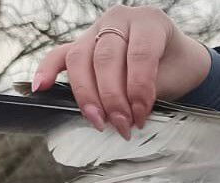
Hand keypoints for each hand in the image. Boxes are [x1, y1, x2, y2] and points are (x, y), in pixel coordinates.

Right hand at [31, 5, 212, 138]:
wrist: (177, 59)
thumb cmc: (176, 68)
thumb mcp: (172, 78)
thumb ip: (148, 92)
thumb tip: (126, 118)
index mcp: (150, 21)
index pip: (139, 55)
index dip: (138, 89)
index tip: (141, 117)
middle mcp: (120, 19)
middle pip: (105, 57)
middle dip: (111, 97)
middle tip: (121, 126)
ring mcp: (97, 29)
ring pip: (81, 58)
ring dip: (86, 94)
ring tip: (97, 121)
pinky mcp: (82, 43)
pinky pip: (60, 54)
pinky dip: (48, 71)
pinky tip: (41, 88)